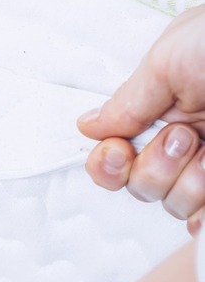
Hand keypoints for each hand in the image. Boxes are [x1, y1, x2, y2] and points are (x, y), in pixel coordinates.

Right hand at [77, 4, 204, 233]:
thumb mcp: (170, 59)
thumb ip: (127, 100)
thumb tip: (88, 124)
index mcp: (165, 112)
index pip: (115, 157)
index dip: (106, 165)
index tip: (116, 152)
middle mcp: (187, 142)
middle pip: (141, 187)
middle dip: (155, 167)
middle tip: (185, 136)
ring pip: (175, 204)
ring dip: (189, 182)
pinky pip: (203, 222)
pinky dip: (202, 216)